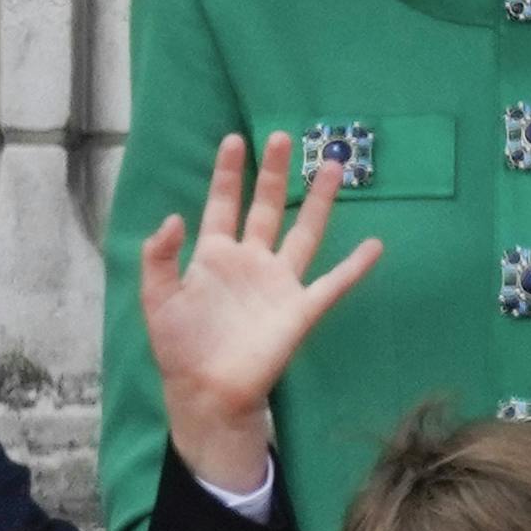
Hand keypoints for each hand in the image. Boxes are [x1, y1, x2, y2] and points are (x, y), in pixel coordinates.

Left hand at [141, 132, 383, 492]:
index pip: (222, 205)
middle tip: (282, 137)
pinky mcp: (300, 309)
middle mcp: (250, 261)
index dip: (228, 174)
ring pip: (304, 233)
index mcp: (214, 256)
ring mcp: (278, 283)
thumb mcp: (156, 300)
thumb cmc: (180, 348)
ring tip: (332, 167)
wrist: (207, 393)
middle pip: (266, 208)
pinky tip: (374, 246)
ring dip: (318, 201)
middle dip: (274, 173)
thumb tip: (174, 217)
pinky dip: (354, 267)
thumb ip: (159, 257)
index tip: (234, 140)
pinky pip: (333, 284)